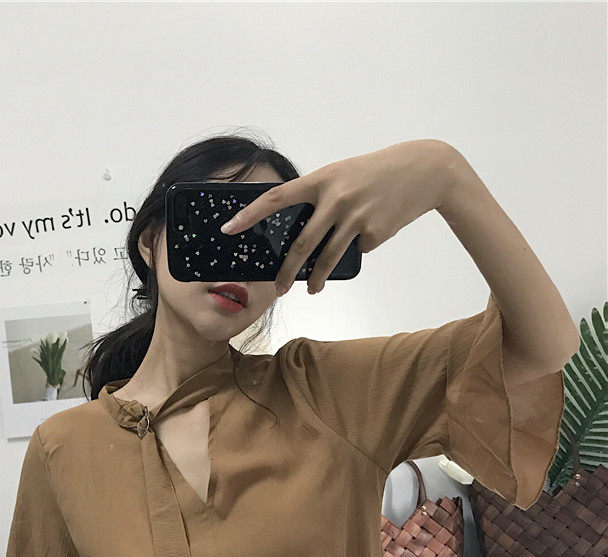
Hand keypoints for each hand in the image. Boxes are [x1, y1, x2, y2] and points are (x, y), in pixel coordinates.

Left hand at [220, 139, 460, 294]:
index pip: (276, 198)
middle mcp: (335, 199)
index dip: (250, 215)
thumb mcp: (342, 174)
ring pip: (327, 257)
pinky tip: (376, 227)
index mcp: (321, 179)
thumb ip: (320, 197)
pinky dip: (361, 244)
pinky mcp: (374, 232)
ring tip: (311, 289)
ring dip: (316, 278)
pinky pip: (358, 248)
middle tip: (277, 289)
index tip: (228, 228)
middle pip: (301, 244)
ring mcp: (355, 217)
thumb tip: (305, 233)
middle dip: (286, 272)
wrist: (425, 170)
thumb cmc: (376, 172)